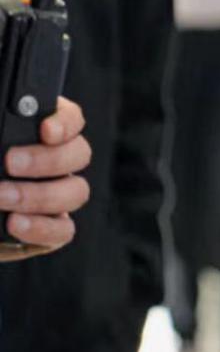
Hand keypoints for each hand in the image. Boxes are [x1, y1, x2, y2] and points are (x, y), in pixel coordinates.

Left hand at [0, 96, 90, 259]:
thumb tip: (2, 141)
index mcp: (36, 136)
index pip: (71, 119)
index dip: (65, 123)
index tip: (45, 130)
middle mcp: (52, 165)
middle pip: (79, 154)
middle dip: (47, 159)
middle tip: (10, 163)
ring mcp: (54, 199)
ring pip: (76, 192)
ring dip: (40, 195)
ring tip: (2, 197)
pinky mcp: (47, 232)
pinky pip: (63, 231)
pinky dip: (41, 227)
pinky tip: (13, 223)